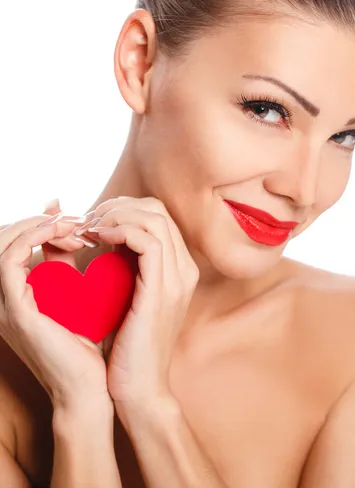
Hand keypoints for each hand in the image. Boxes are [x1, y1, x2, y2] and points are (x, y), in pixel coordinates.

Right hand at [0, 211, 110, 410]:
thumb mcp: (73, 293)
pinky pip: (10, 260)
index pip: (8, 244)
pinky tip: (64, 232)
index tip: (74, 221)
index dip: (37, 224)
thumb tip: (70, 231)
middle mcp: (1, 300)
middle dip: (36, 220)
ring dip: (36, 224)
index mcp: (13, 296)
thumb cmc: (88, 345)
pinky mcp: (15, 311)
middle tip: (73, 218)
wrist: (91, 389)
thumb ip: (64, 264)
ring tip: (72, 224)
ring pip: (0, 243)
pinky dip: (34, 237)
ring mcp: (3, 306)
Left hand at [84, 196, 199, 421]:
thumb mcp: (125, 293)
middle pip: (157, 209)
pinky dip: (120, 230)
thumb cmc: (126, 344)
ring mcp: (178, 277)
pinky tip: (99, 239)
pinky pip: (148, 240)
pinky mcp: (163, 289)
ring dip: (116, 215)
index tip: (95, 221)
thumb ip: (125, 262)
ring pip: (154, 218)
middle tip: (90, 220)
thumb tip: (107, 233)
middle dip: (119, 206)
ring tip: (91, 228)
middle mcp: (184, 268)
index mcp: (178, 268)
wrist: (139, 387)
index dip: (123, 209)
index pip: (157, 215)